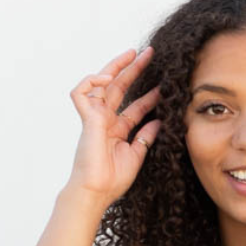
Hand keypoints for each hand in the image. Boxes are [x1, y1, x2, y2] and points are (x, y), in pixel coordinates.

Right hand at [65, 45, 161, 205]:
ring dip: (116, 66)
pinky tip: (108, 78)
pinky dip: (92, 81)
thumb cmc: (113, 181)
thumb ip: (146, 137)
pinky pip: (81, 92)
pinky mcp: (86, 118)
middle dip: (134, 70)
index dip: (149, 95)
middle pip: (119, 88)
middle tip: (150, 54)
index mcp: (117, 130)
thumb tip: (160, 121)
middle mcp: (105, 121)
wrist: (97, 192)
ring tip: (132, 53)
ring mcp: (94, 118)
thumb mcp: (137, 155)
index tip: (164, 84)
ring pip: (101, 83)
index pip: (134, 106)